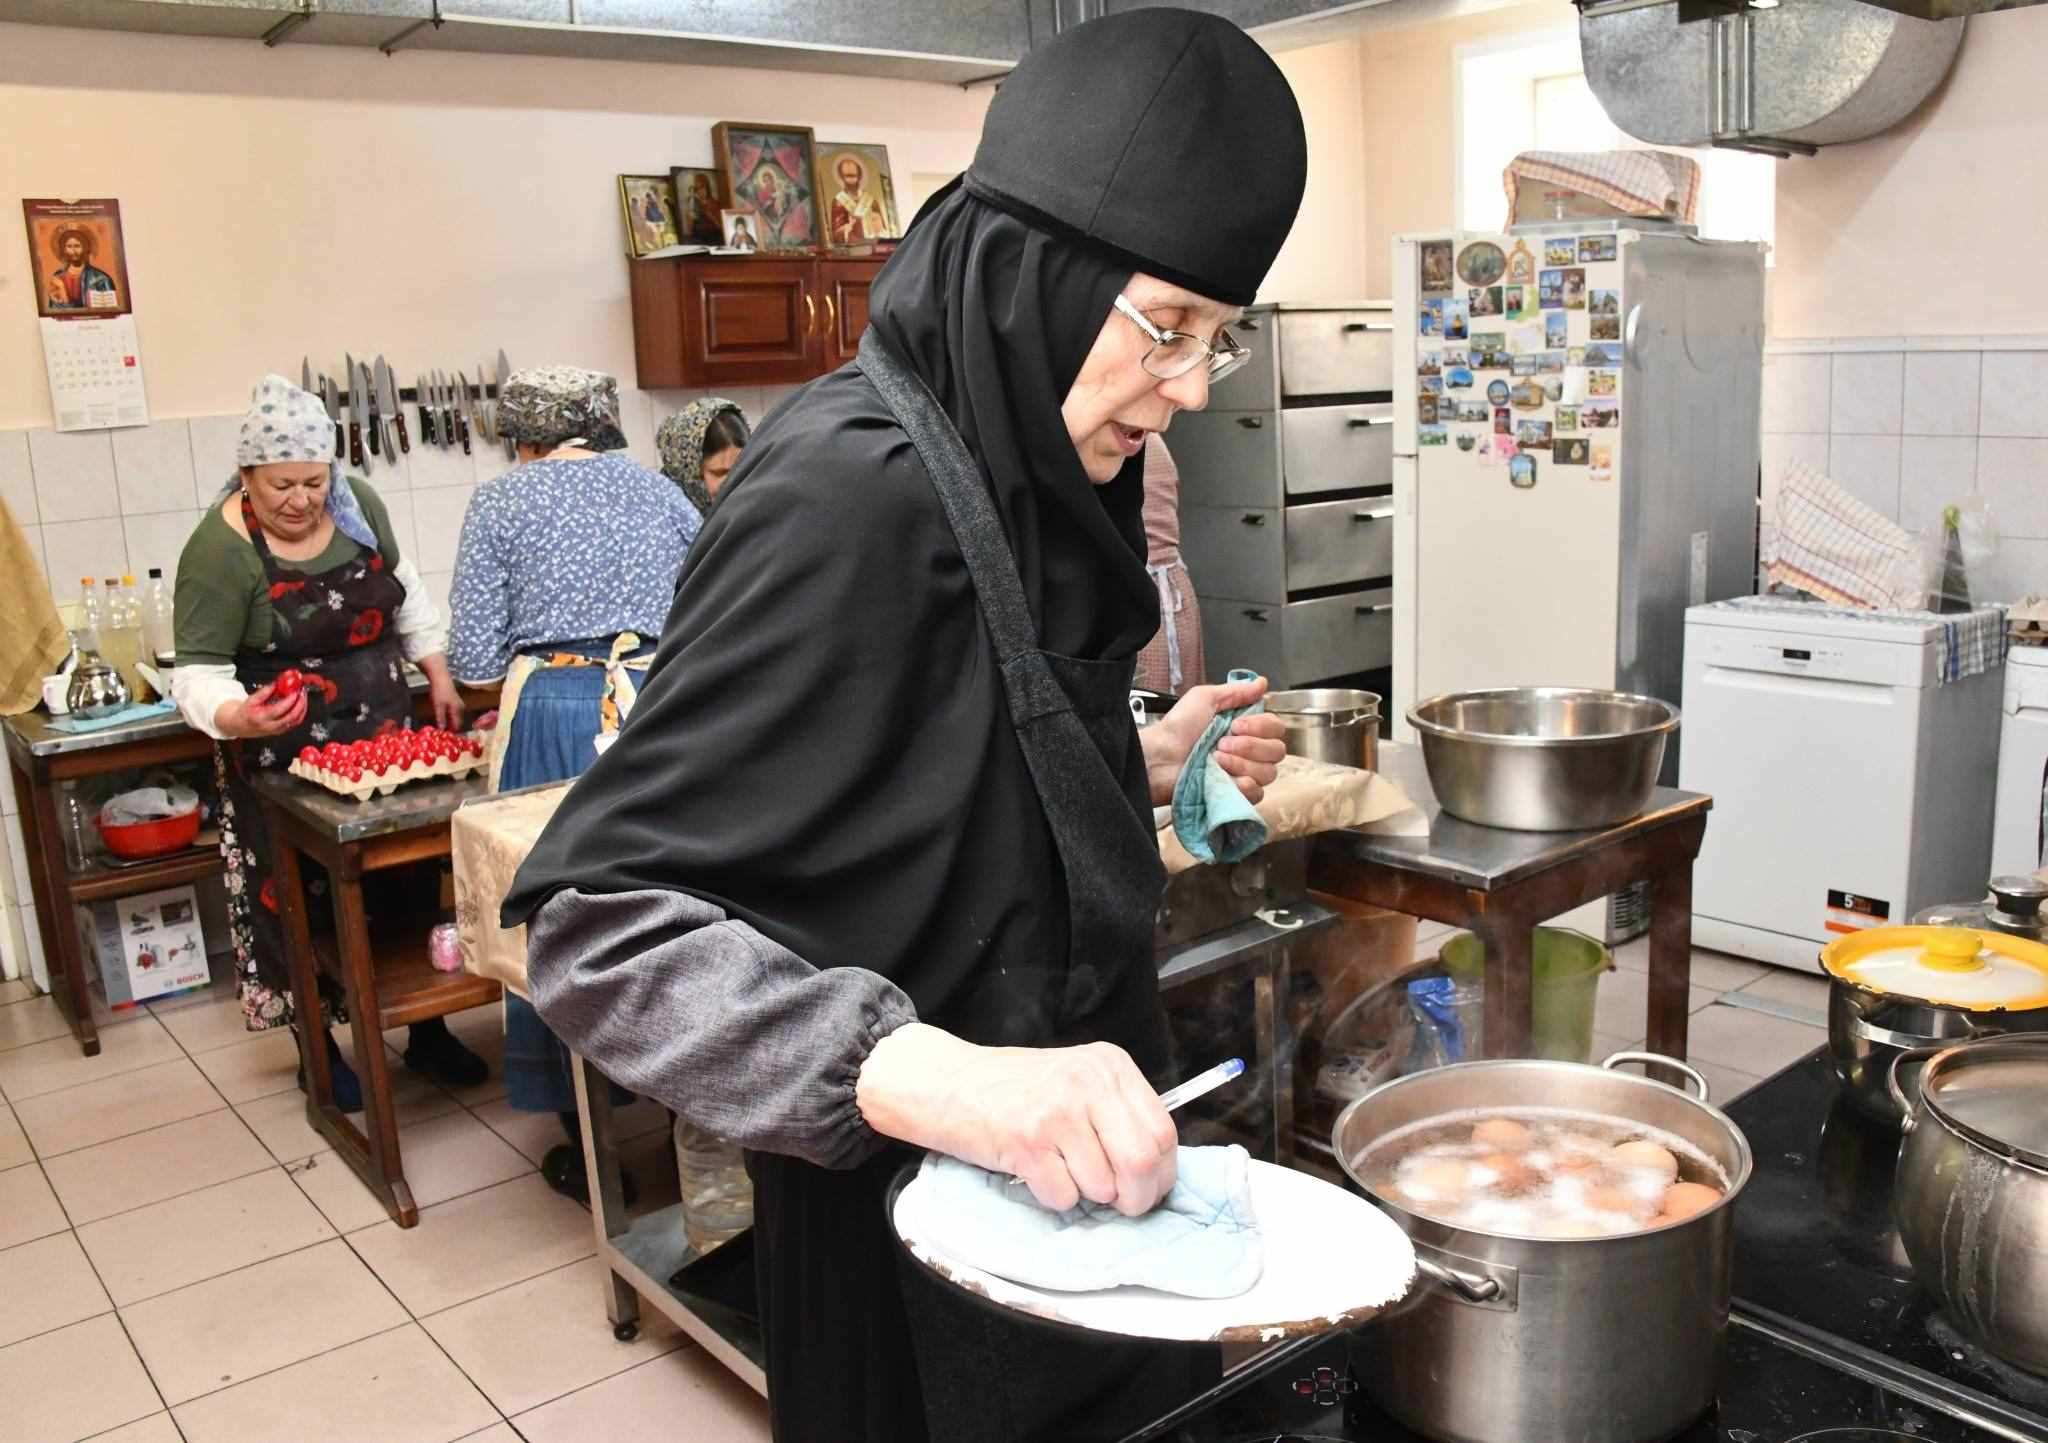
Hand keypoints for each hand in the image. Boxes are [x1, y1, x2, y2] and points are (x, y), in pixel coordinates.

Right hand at [218, 683, 305, 738]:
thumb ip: (265, 692)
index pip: (279, 709)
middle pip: (291, 717)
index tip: (294, 691)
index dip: (290, 699)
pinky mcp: (280, 731)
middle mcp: (270, 726)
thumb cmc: (245, 713)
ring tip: (303, 696)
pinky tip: (301, 704)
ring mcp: (276, 730)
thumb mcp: (251, 699)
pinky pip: (294, 723)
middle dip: (300, 703)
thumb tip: (277, 684)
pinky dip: (300, 713)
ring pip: (295, 721)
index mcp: (261, 718)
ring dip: (302, 708)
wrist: (239, 724)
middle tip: (302, 692)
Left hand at [415, 653, 464, 731]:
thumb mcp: (438, 706)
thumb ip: (441, 718)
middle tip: (445, 736)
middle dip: (452, 729)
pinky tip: (443, 719)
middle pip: (457, 721)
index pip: (458, 725)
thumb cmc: (440, 691)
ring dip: (450, 723)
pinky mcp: (454, 700)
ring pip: (455, 717)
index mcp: (458, 710)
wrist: (440, 676)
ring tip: (443, 729)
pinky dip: (449, 717)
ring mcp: (458, 703)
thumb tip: (442, 730)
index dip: (453, 732)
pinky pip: (453, 712)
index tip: (448, 740)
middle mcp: (460, 707)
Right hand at [856, 1023, 1178, 1215]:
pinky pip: (1063, 1196)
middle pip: (1143, 1161)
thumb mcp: (1077, 1080)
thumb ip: (1116, 1113)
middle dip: (1137, 1197)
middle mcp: (1088, 1082)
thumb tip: (1156, 1170)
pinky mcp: (1027, 1140)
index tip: (1150, 1188)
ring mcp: (1057, 1110)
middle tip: (1121, 1205)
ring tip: (1063, 1172)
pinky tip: (1037, 1172)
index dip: (1163, 1173)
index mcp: (1110, 1065)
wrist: (949, 1083)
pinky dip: (1054, 1197)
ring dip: (1086, 1195)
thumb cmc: (1015, 1089)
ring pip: (1103, 1185)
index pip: (1163, 1131)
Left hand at [1140, 675, 1288, 806]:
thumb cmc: (1177, 729)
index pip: (1276, 728)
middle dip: (1250, 745)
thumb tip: (1262, 683)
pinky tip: (1224, 777)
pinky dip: (1243, 785)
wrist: (1159, 758)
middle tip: (1221, 743)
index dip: (1261, 726)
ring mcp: (1242, 775)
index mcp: (1244, 729)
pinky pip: (1257, 794)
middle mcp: (1248, 752)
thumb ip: (1236, 691)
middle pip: (1277, 751)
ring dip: (1241, 763)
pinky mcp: (1235, 796)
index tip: (1236, 725)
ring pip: (1268, 773)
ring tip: (1215, 760)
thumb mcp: (1203, 699)